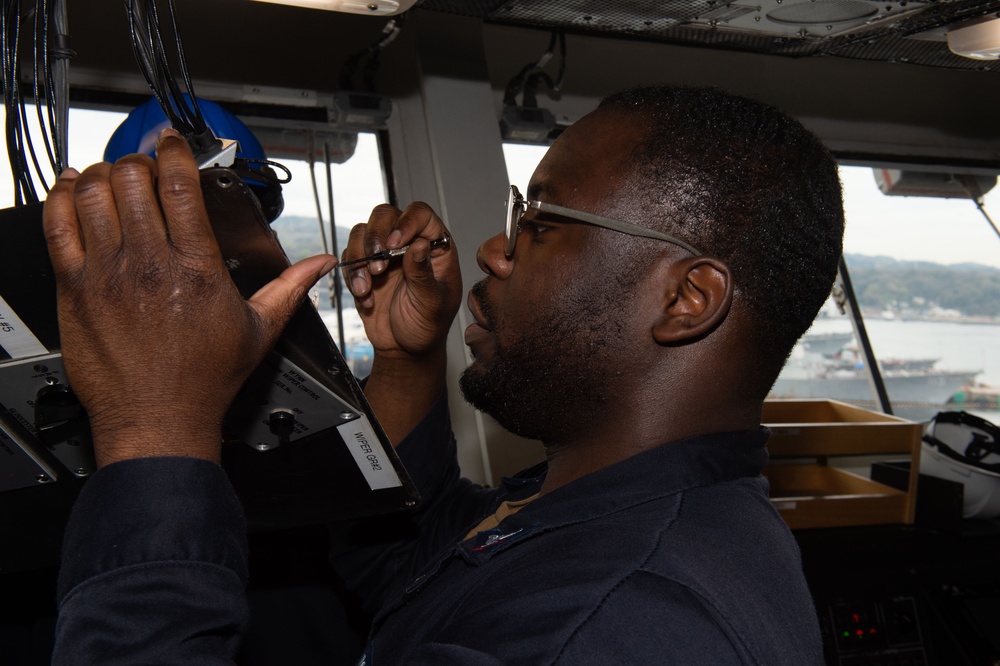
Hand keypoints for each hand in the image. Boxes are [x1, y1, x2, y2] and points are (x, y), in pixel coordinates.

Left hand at [42, 129, 335, 466]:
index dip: (174, 151)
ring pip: (91, 193)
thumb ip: (289, 288)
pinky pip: (57, 226)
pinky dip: (60, 198)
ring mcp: (108, 275)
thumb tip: (320, 265)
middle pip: (131, 179)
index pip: (179, 184)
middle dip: (136, 161)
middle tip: (142, 167)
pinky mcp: (76, 290)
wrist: (157, 419)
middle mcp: (150, 264)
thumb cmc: (204, 380)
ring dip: (100, 175)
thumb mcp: (258, 331)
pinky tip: (70, 190)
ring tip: (110, 178)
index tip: (172, 142)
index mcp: (197, 268)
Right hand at [343, 202, 461, 442]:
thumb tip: (419, 245)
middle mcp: (408, 243)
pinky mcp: (364, 267)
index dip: (406, 221)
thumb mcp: (432, 304)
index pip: (421, 214)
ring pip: (363, 232)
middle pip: (385, 215)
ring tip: (367, 286)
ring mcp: (384, 253)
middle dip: (376, 237)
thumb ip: (424, 274)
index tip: (395, 243)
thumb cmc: (428, 326)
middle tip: (377, 265)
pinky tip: (365, 298)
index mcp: (435, 246)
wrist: (405, 349)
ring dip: (360, 256)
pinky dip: (352, 276)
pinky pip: (349, 258)